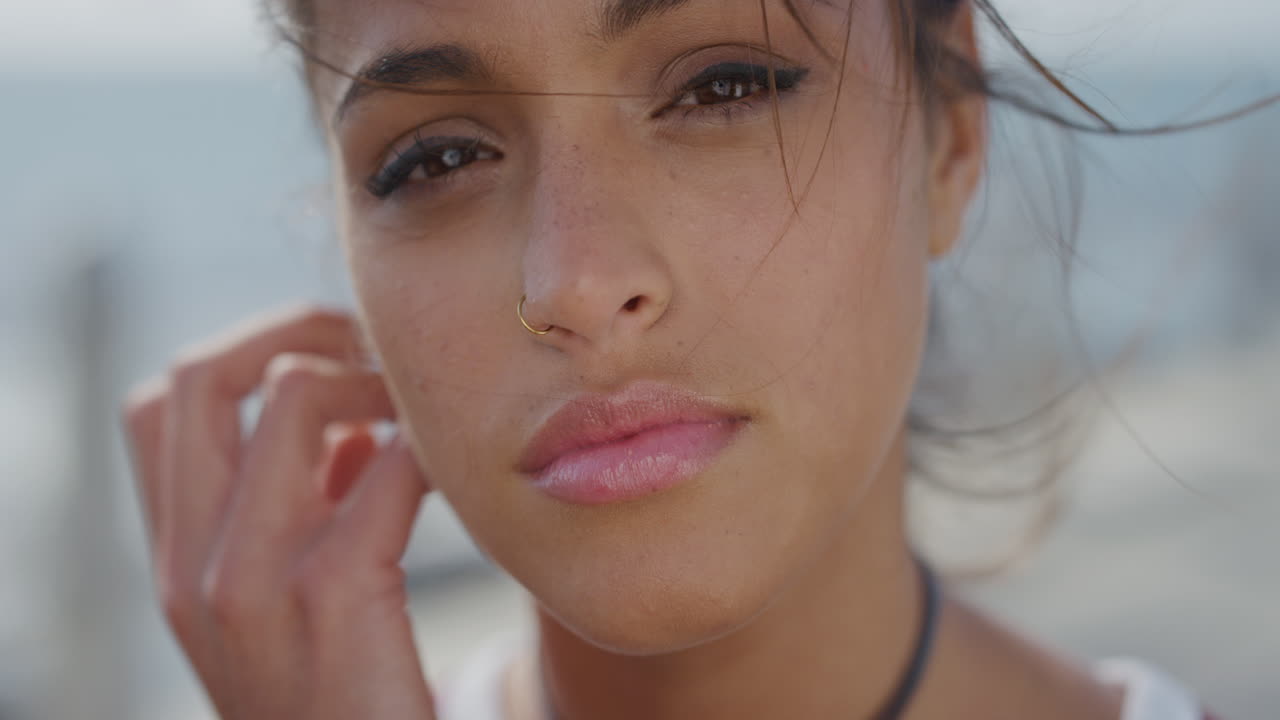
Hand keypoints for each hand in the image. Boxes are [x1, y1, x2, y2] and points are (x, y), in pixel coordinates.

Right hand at [121, 305, 436, 719]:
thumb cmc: (346, 691)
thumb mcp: (288, 604)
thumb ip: (300, 513)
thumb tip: (351, 429)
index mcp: (175, 561)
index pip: (161, 404)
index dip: (246, 353)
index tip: (323, 356)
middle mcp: (191, 566)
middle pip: (203, 375)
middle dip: (294, 332)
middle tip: (372, 349)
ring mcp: (252, 581)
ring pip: (293, 394)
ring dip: (372, 379)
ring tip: (419, 411)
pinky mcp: (334, 598)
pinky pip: (387, 463)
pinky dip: (427, 444)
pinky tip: (452, 470)